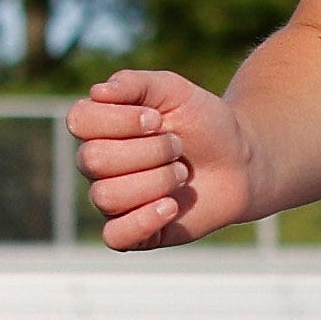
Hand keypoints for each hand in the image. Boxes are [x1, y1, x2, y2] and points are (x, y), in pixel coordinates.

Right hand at [71, 67, 254, 250]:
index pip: (78, 120)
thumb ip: (135, 83)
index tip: (157, 118)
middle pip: (93, 159)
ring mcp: (114, 200)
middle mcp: (99, 165)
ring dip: (156, 181)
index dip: (119, 119)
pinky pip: (115, 236)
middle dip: (148, 150)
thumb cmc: (203, 123)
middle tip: (178, 147)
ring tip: (182, 173)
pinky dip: (144, 220)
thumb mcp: (174, 90)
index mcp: (101, 127)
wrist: (242, 161)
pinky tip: (172, 206)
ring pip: (107, 196)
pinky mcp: (134, 233)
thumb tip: (97, 92)